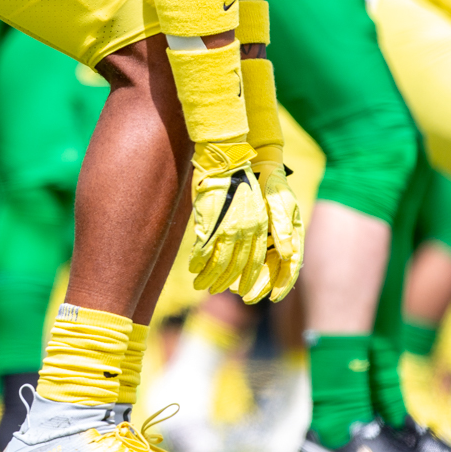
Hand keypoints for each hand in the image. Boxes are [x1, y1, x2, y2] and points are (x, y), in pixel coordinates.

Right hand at [188, 140, 269, 296]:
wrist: (226, 160)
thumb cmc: (237, 180)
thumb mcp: (250, 207)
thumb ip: (246, 229)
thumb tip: (238, 246)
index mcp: (259, 226)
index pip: (255, 260)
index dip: (246, 277)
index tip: (241, 291)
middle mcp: (247, 231)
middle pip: (236, 266)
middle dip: (223, 282)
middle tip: (213, 291)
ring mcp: (229, 229)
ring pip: (219, 264)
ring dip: (208, 277)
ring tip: (199, 284)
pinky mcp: (212, 224)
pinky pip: (204, 251)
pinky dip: (198, 263)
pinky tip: (192, 268)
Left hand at [237, 146, 303, 302]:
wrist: (258, 166)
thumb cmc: (273, 184)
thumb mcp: (280, 203)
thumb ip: (283, 228)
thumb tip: (289, 254)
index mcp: (292, 235)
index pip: (290, 266)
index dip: (283, 283)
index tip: (274, 298)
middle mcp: (280, 240)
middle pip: (273, 270)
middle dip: (261, 286)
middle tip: (248, 298)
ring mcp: (268, 237)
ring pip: (259, 265)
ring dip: (248, 278)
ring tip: (235, 290)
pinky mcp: (254, 233)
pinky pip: (248, 254)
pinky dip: (239, 264)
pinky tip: (229, 272)